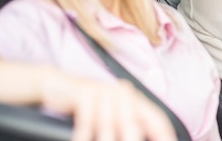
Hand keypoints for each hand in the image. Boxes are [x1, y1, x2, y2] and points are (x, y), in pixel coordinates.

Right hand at [41, 72, 176, 140]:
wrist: (57, 86)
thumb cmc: (87, 109)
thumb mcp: (111, 119)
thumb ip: (128, 129)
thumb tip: (136, 138)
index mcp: (135, 100)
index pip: (157, 120)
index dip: (164, 136)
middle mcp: (124, 93)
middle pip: (133, 126)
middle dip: (131, 140)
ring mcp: (105, 90)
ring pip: (110, 125)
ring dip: (105, 139)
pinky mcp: (85, 92)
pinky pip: (88, 119)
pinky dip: (84, 135)